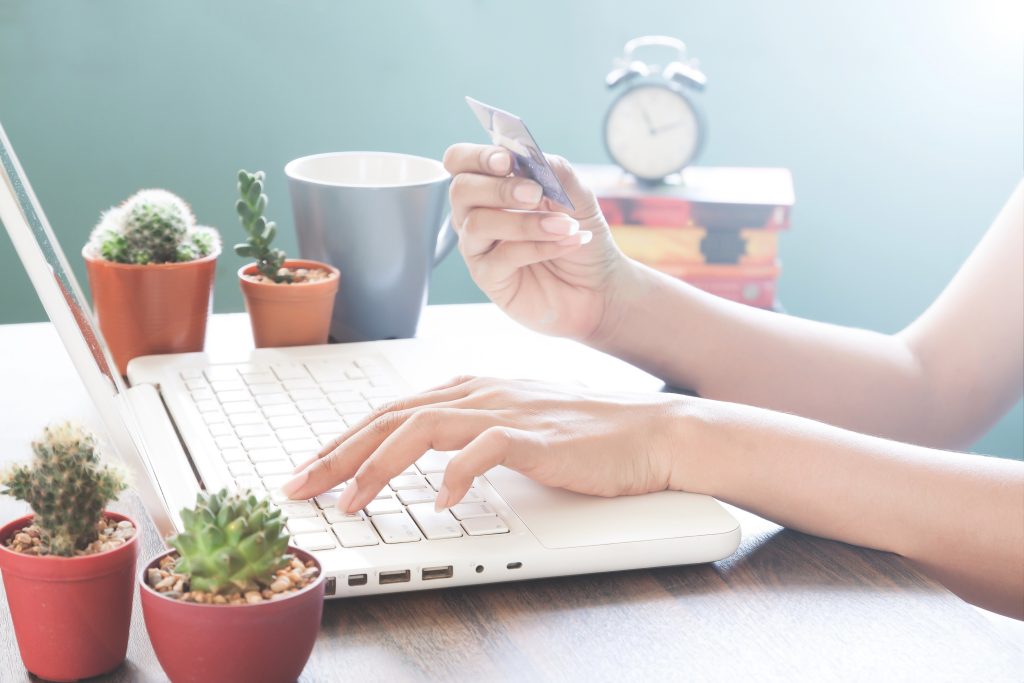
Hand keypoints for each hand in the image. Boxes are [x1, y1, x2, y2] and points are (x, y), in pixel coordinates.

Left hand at [282, 376, 690, 510]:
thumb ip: (466, 431)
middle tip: (298, 487)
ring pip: (423, 429)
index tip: (309, 470)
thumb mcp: (511, 422)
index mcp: (469, 389)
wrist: (647, 430)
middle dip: (337, 453)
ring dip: (378, 467)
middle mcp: (479, 393)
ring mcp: (507, 411)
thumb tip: (423, 451)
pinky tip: (440, 504)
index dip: (342, 440)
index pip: (390, 411)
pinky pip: (485, 452)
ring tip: (350, 502)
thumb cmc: (582, 433)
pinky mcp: (537, 437)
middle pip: (391, 417)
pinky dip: (456, 477)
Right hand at [442, 143, 626, 341]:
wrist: (597, 283)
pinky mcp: (488, 277)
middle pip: (460, 190)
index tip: (507, 160)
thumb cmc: (578, 234)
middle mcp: (476, 214)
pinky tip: (567, 243)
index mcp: (491, 186)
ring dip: (525, 222)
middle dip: (499, 188)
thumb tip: (531, 155)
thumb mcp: (577, 196)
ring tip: (564, 225)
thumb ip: (555, 171)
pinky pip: (501, 257)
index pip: (460, 161)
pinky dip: (538, 247)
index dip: (476, 157)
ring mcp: (479, 247)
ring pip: (478, 224)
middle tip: (536, 194)